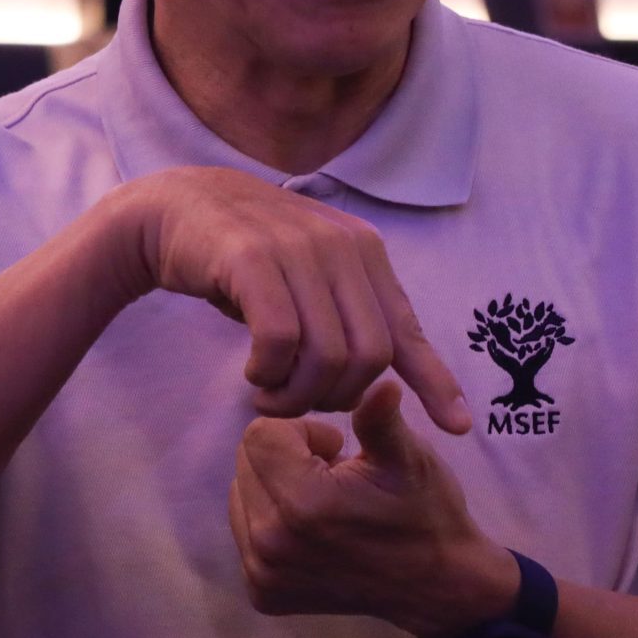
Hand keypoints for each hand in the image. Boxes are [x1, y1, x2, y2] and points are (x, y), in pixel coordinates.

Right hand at [107, 167, 471, 433]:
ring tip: (269, 397)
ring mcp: (298, 249)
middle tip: (298, 405)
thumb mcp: (312, 281)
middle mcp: (340, 247)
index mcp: (364, 252)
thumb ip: (351, 319)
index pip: (408, 330)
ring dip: (296, 395)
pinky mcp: (253, 259)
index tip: (458, 428)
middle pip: (369, 358)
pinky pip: (280, 340)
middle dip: (336, 399)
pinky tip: (254, 372)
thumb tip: (395, 382)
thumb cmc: (249, 260)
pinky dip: (268, 373)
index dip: (435, 382)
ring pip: (327, 356)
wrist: (178, 209)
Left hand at [227, 379, 518, 637]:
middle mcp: (272, 543)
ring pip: (241, 494)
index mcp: (304, 503)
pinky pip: (246, 534)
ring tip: (323, 503)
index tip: (336, 449)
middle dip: (284, 456)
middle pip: (246, 461)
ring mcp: (264, 574)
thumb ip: (380, 418)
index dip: (300, 430)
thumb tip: (381, 384)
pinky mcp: (263, 593)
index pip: (259, 434)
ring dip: (274, 488)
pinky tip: (313, 531)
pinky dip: (271, 522)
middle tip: (333, 474)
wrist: (437, 586)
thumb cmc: (425, 512)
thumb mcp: (408, 458)